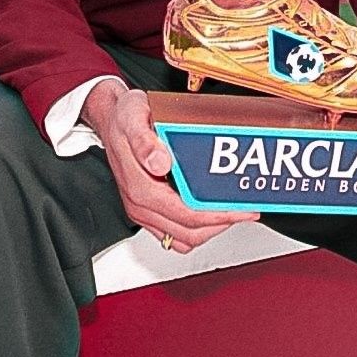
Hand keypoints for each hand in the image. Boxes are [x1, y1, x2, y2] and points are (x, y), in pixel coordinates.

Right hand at [83, 83, 259, 252]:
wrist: (110, 118)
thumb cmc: (124, 117)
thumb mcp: (133, 117)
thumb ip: (145, 141)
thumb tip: (161, 162)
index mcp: (140, 187)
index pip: (185, 214)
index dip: (216, 216)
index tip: (240, 210)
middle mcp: (140, 205)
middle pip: (187, 232)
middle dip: (221, 225)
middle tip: (245, 211)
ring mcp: (143, 210)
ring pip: (182, 238)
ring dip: (210, 231)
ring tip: (231, 213)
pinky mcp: (147, 210)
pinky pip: (174, 233)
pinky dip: (195, 230)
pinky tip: (210, 215)